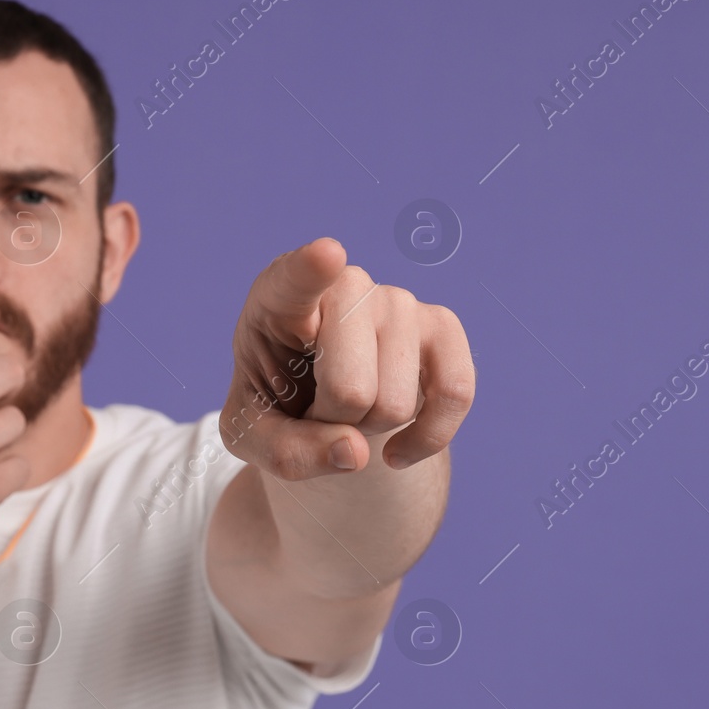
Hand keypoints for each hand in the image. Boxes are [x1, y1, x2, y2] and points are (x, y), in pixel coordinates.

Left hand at [218, 237, 474, 480]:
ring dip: (372, 428)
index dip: (311, 271)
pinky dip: (427, 438)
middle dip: (335, 424)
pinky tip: (398, 449)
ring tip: (349, 407)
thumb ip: (285, 451)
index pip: (294, 281)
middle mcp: (344, 286)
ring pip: (396, 403)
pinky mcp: (442, 327)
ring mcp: (398, 301)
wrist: (323, 403)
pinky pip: (455, 393)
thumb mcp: (253, 437)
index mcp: (278, 300)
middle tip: (316, 409)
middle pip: (350, 389)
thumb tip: (356, 452)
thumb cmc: (278, 405)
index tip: (328, 256)